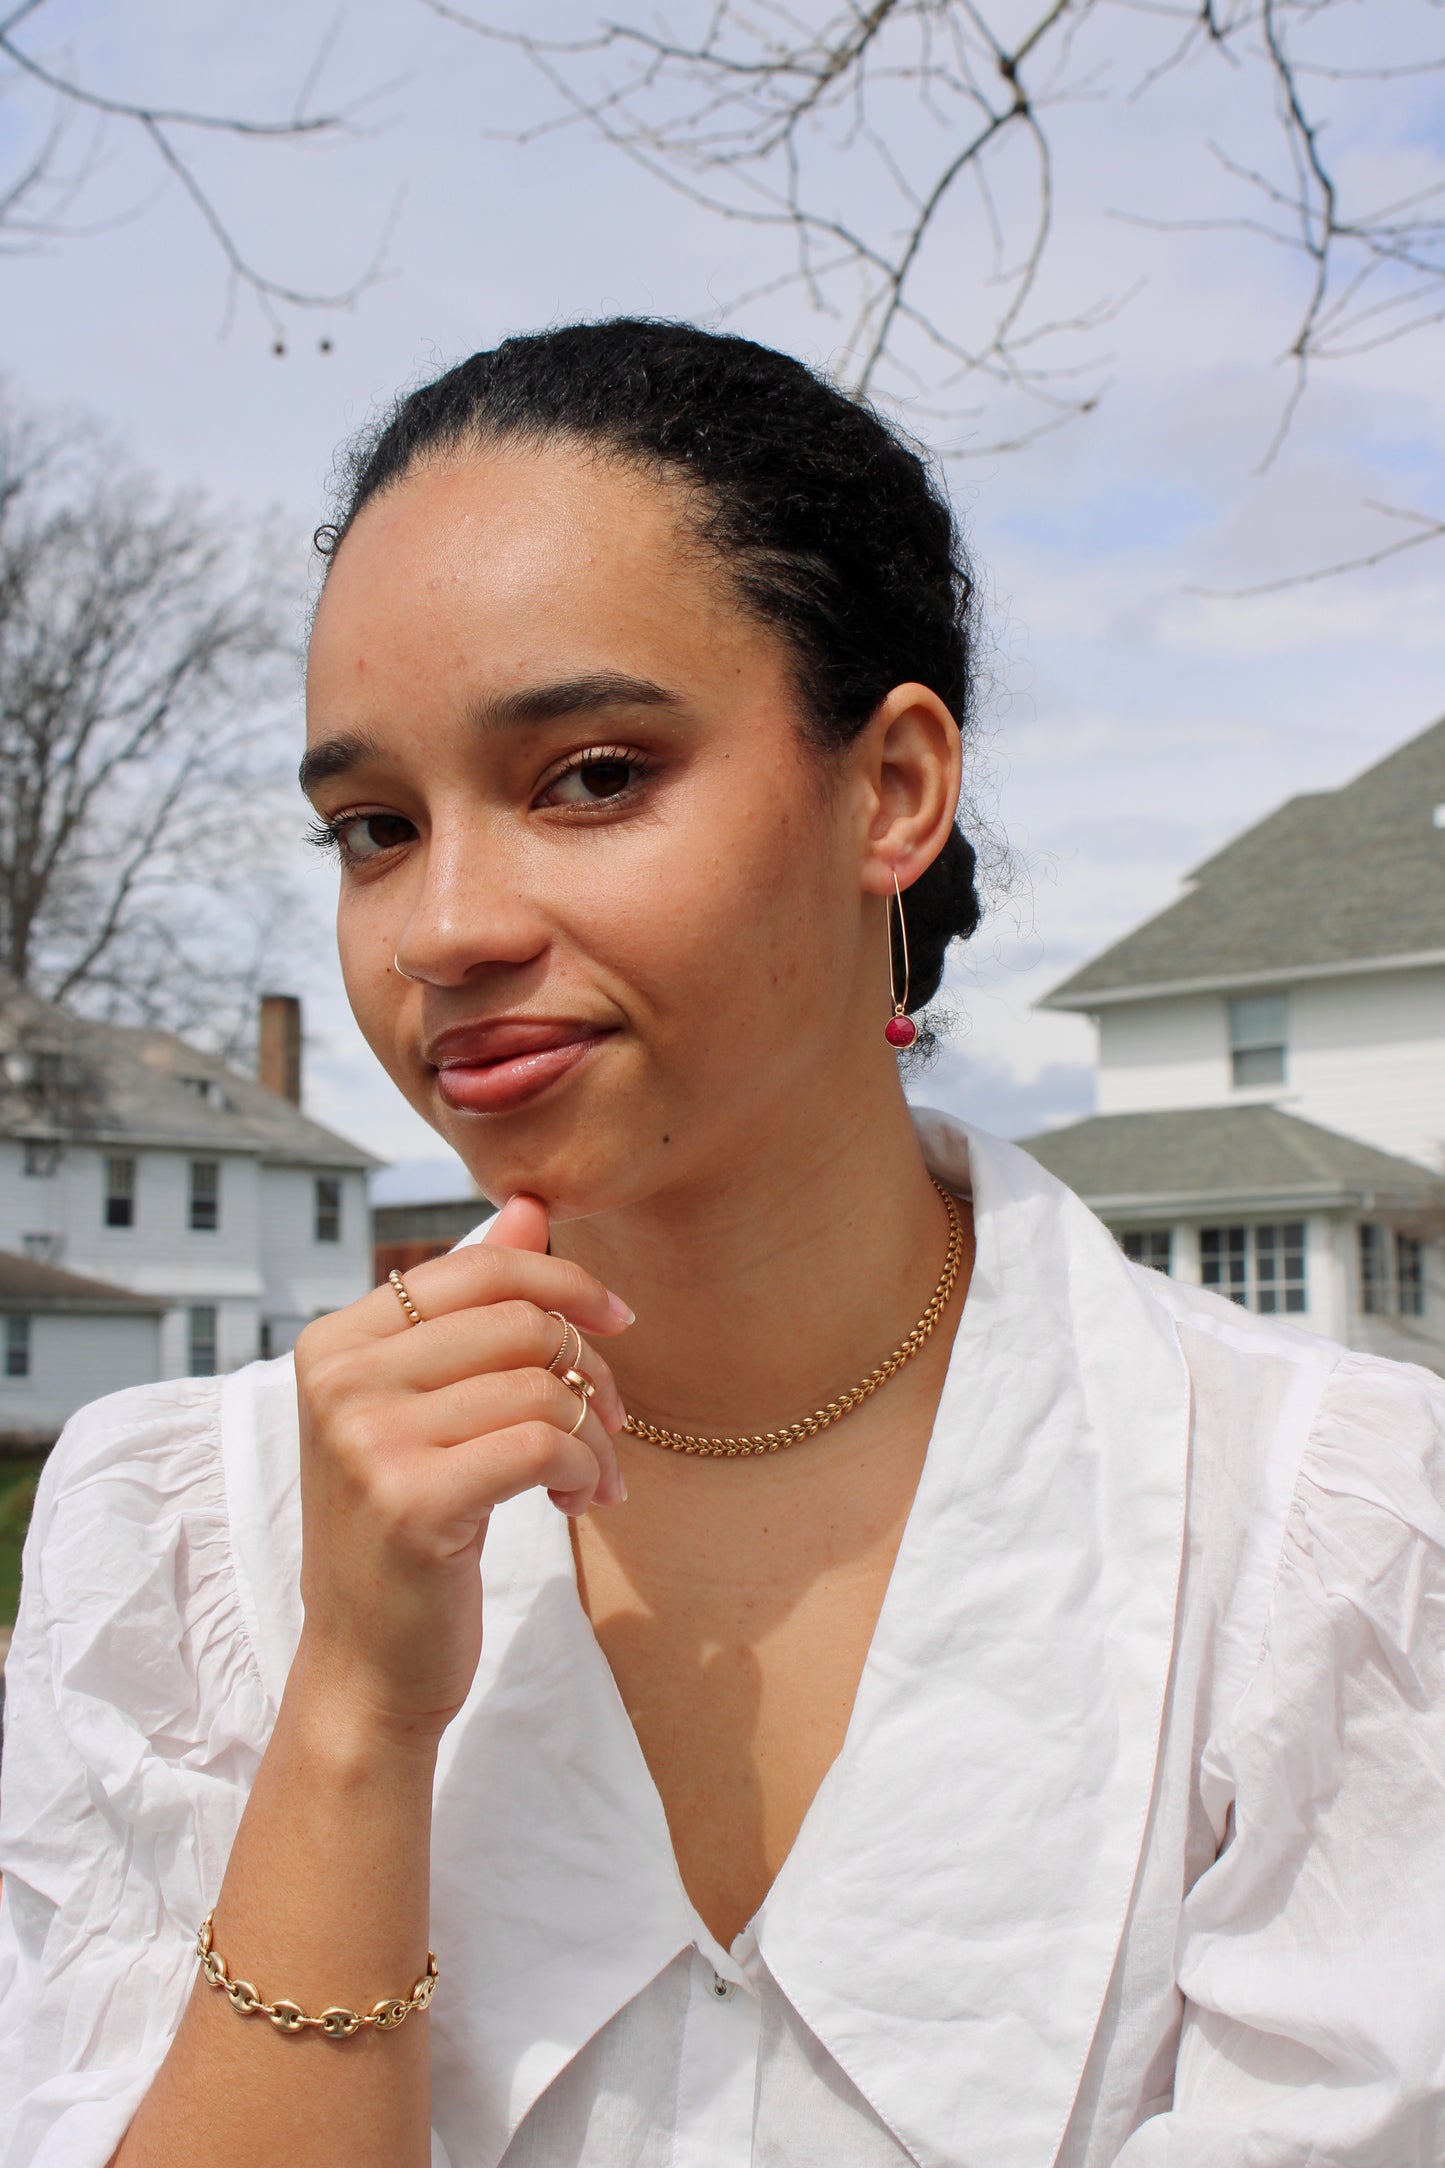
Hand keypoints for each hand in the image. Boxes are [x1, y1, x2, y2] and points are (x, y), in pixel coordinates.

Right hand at [290, 1195, 632, 1748]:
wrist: (366, 1668)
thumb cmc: (407, 1529)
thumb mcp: (426, 1408)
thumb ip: (472, 1306)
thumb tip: (528, 1206)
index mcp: (335, 1342)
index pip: (478, 1269)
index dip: (564, 1282)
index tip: (617, 1322)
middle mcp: (338, 1380)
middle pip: (518, 1322)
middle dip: (590, 1368)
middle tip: (611, 1420)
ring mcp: (367, 1441)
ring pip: (540, 1386)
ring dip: (596, 1432)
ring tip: (592, 1474)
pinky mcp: (411, 1501)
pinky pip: (544, 1442)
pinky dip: (585, 1468)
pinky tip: (579, 1499)